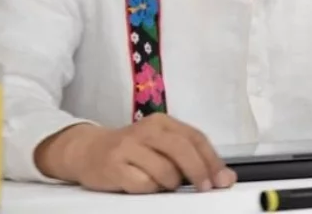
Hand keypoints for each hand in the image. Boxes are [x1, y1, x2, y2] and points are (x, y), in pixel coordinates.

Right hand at [35, 114, 235, 193]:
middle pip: (181, 149)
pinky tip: (143, 185)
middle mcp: (146, 130)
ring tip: (163, 184)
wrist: (87, 150)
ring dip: (171, 184)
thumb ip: (190, 157)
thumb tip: (225, 177)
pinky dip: (150, 189)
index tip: (223, 179)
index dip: (212, 160)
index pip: (195, 138)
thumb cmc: (131, 150)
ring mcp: (128, 147)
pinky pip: (143, 184)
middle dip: (198, 171)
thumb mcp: (160, 145)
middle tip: (205, 188)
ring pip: (164, 170)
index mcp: (162, 122)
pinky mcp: (114, 166)